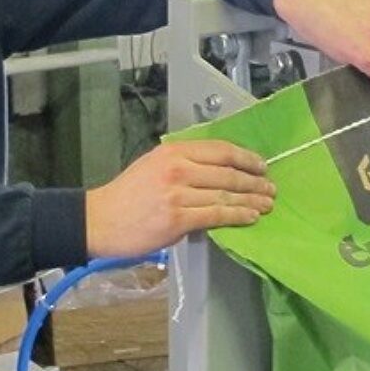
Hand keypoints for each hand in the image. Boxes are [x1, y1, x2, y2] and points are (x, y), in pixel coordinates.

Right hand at [85, 140, 275, 255]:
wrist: (99, 220)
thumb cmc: (126, 196)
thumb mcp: (153, 166)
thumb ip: (183, 165)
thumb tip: (217, 172)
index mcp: (173, 151)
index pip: (220, 150)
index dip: (246, 158)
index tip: (261, 165)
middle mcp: (178, 169)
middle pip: (228, 173)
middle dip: (254, 181)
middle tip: (270, 188)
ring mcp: (178, 194)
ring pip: (226, 194)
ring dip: (251, 200)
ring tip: (266, 204)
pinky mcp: (178, 219)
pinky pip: (216, 215)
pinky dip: (237, 216)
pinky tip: (250, 217)